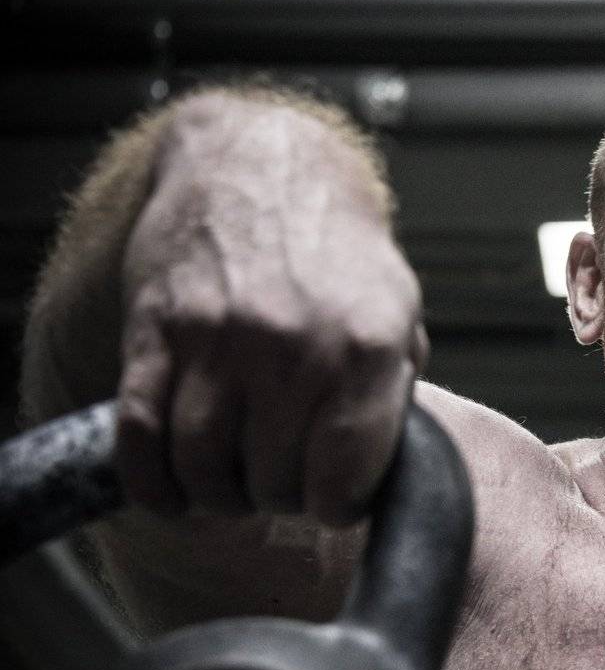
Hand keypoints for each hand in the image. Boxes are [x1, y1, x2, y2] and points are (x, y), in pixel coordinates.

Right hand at [116, 92, 426, 525]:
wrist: (257, 165)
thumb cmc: (336, 250)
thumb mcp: (398, 312)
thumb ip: (393, 394)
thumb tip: (380, 475)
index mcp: (367, 348)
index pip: (344, 482)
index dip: (337, 505)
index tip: (332, 496)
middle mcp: (295, 346)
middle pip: (273, 484)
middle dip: (279, 497)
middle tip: (281, 475)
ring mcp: (220, 339)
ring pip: (204, 470)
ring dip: (217, 494)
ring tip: (234, 478)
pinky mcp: (156, 332)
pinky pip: (141, 437)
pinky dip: (154, 482)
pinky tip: (174, 487)